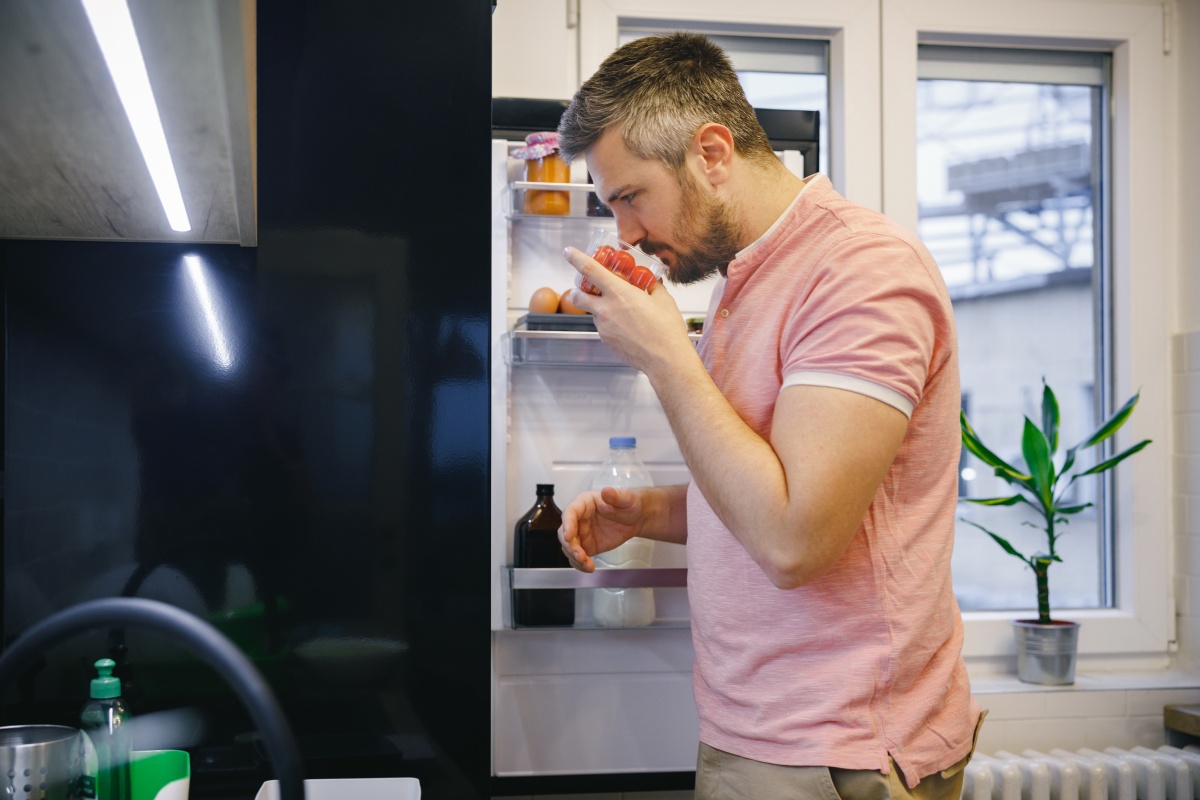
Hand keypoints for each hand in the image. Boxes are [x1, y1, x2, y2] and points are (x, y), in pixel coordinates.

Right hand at [558, 486, 644, 571]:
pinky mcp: (587, 546)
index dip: (567, 524)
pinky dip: (580, 565)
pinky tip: (589, 568)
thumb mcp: (626, 498)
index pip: (570, 513)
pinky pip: (577, 557)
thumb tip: (606, 491)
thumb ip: (616, 496)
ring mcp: (581, 534)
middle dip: (570, 546)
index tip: (569, 536)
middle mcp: (578, 519)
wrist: (635, 518)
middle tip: (580, 555)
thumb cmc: (628, 504)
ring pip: (568, 548)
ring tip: (587, 565)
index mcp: (583, 504)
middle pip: (564, 533)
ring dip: (574, 558)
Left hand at [562, 247, 691, 375]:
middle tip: (587, 288)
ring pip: (592, 313)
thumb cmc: (666, 329)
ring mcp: (603, 327)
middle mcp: (606, 309)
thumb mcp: (663, 300)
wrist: (665, 360)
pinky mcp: (606, 341)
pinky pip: (603, 328)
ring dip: (599, 308)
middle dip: (577, 290)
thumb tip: (652, 282)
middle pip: (577, 296)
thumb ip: (653, 287)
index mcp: (619, 293)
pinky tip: (627, 327)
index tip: (568, 252)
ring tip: (621, 312)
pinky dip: (610, 324)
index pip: (590, 270)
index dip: (576, 258)